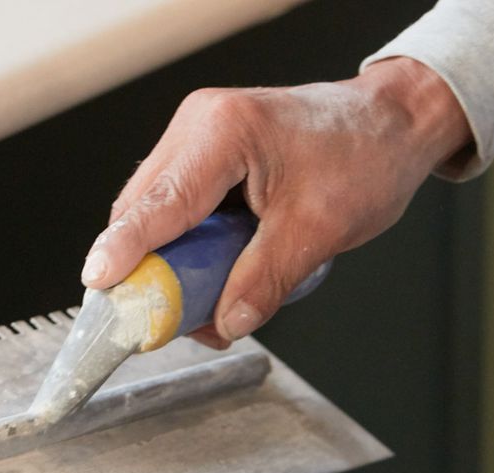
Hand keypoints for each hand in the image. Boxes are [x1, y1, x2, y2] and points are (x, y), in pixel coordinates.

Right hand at [80, 58, 470, 347]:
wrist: (393, 126)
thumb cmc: (365, 157)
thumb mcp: (319, 230)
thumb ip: (265, 280)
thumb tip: (225, 323)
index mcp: (224, 132)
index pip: (160, 201)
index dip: (125, 249)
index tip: (99, 286)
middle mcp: (200, 126)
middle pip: (145, 210)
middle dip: (148, 271)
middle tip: (160, 324)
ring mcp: (200, 140)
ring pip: (158, 215)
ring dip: (172, 266)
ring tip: (202, 311)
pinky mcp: (209, 158)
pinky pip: (181, 212)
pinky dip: (191, 251)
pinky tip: (215, 283)